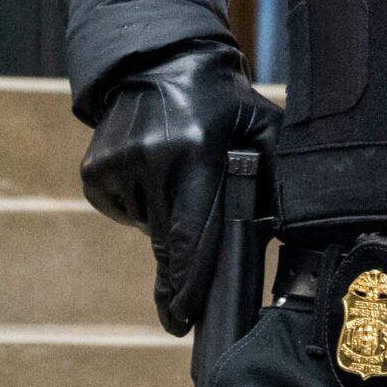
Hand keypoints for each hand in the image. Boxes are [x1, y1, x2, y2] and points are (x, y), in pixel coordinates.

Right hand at [78, 41, 279, 335]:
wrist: (164, 65)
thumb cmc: (229, 107)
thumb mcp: (266, 131)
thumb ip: (278, 180)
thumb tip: (291, 236)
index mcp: (196, 151)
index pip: (193, 232)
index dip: (188, 282)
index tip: (182, 321)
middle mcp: (151, 159)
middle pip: (168, 240)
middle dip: (180, 271)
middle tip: (184, 306)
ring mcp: (116, 166)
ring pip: (149, 227)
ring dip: (170, 224)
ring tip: (187, 185)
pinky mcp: (95, 172)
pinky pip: (126, 211)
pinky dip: (146, 208)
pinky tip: (160, 176)